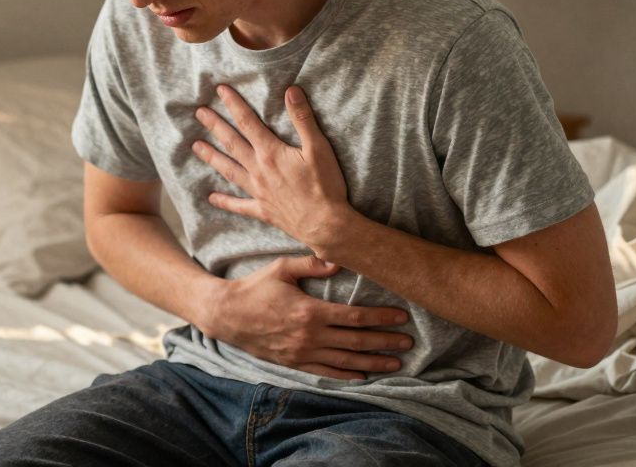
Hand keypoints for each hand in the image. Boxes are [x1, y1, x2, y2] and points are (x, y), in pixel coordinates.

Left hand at [192, 84, 353, 256]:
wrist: (325, 225)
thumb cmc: (325, 186)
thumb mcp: (319, 147)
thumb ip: (303, 118)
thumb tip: (291, 90)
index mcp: (270, 153)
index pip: (247, 122)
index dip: (233, 104)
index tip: (220, 90)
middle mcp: (258, 170)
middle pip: (231, 143)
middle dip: (215, 126)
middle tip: (199, 113)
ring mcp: (258, 191)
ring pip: (229, 170)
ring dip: (212, 157)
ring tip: (196, 147)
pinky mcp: (262, 210)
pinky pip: (239, 205)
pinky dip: (225, 201)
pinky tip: (212, 198)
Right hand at [201, 255, 412, 379]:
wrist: (226, 315)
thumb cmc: (254, 288)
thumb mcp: (281, 269)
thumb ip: (311, 263)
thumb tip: (338, 260)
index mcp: (311, 311)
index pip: (355, 316)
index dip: (381, 317)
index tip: (402, 317)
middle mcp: (310, 336)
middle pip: (357, 341)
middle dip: (385, 342)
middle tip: (408, 343)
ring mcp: (302, 352)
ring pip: (346, 361)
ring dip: (373, 362)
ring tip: (396, 363)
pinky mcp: (293, 363)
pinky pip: (325, 371)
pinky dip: (346, 375)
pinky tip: (363, 375)